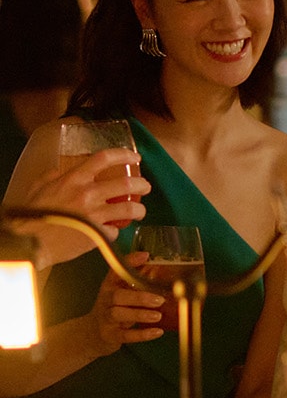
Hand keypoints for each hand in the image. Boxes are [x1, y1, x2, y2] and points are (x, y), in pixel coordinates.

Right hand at [25, 150, 150, 244]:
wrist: (29, 243)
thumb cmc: (32, 215)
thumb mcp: (39, 187)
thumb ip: (54, 176)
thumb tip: (64, 171)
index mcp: (73, 179)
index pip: (104, 158)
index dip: (124, 155)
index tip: (135, 158)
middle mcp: (87, 194)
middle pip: (126, 183)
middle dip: (142, 184)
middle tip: (145, 187)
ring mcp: (94, 215)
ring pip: (130, 209)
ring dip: (139, 210)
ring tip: (139, 211)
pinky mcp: (97, 235)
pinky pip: (116, 231)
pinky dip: (115, 231)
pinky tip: (111, 231)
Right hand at [89, 253, 163, 351]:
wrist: (91, 334)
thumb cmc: (113, 309)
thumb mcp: (121, 293)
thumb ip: (136, 282)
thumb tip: (159, 267)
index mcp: (109, 286)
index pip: (115, 271)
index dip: (129, 262)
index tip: (145, 256)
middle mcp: (106, 300)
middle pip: (118, 296)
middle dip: (139, 297)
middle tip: (159, 299)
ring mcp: (106, 318)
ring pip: (119, 314)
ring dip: (140, 314)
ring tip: (157, 315)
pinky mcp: (110, 335)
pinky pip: (125, 335)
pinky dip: (142, 334)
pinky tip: (157, 332)